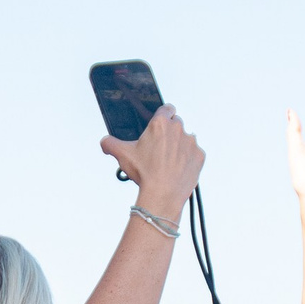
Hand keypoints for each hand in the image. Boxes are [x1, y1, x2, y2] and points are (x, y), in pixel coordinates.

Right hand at [101, 106, 203, 221]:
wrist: (163, 194)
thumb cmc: (144, 173)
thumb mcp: (122, 155)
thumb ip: (110, 144)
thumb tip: (105, 142)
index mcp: (160, 123)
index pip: (167, 108)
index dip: (164, 115)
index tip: (161, 125)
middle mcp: (178, 128)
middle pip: (176, 124)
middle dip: (169, 134)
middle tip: (160, 149)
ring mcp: (191, 142)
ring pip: (186, 139)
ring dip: (179, 147)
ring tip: (168, 162)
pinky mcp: (199, 156)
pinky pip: (195, 154)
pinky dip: (188, 160)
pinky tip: (178, 169)